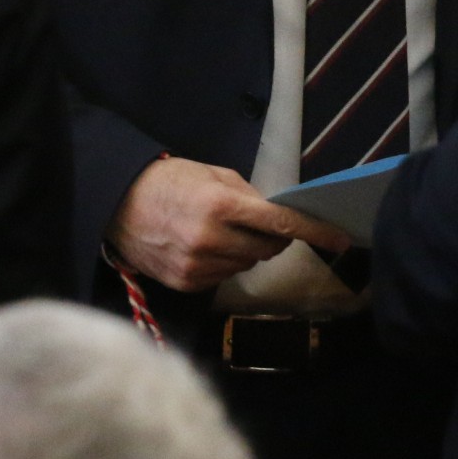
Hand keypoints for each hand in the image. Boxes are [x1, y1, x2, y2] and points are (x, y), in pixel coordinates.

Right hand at [109, 157, 351, 292]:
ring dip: (248, 250)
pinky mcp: (186, 283)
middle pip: (268, 248)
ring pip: (248, 264)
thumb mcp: (212, 175)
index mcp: (220, 205)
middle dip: (273, 236)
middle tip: (260, 224)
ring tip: (223, 232)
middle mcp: (211, 239)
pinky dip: (225, 263)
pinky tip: (206, 247)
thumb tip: (278, 218)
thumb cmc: (168, 181)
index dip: (314, 231)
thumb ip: (248, 196)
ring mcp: (198, 265)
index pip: (280, 223)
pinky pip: (224, 277)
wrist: (118, 205)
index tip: (340, 239)